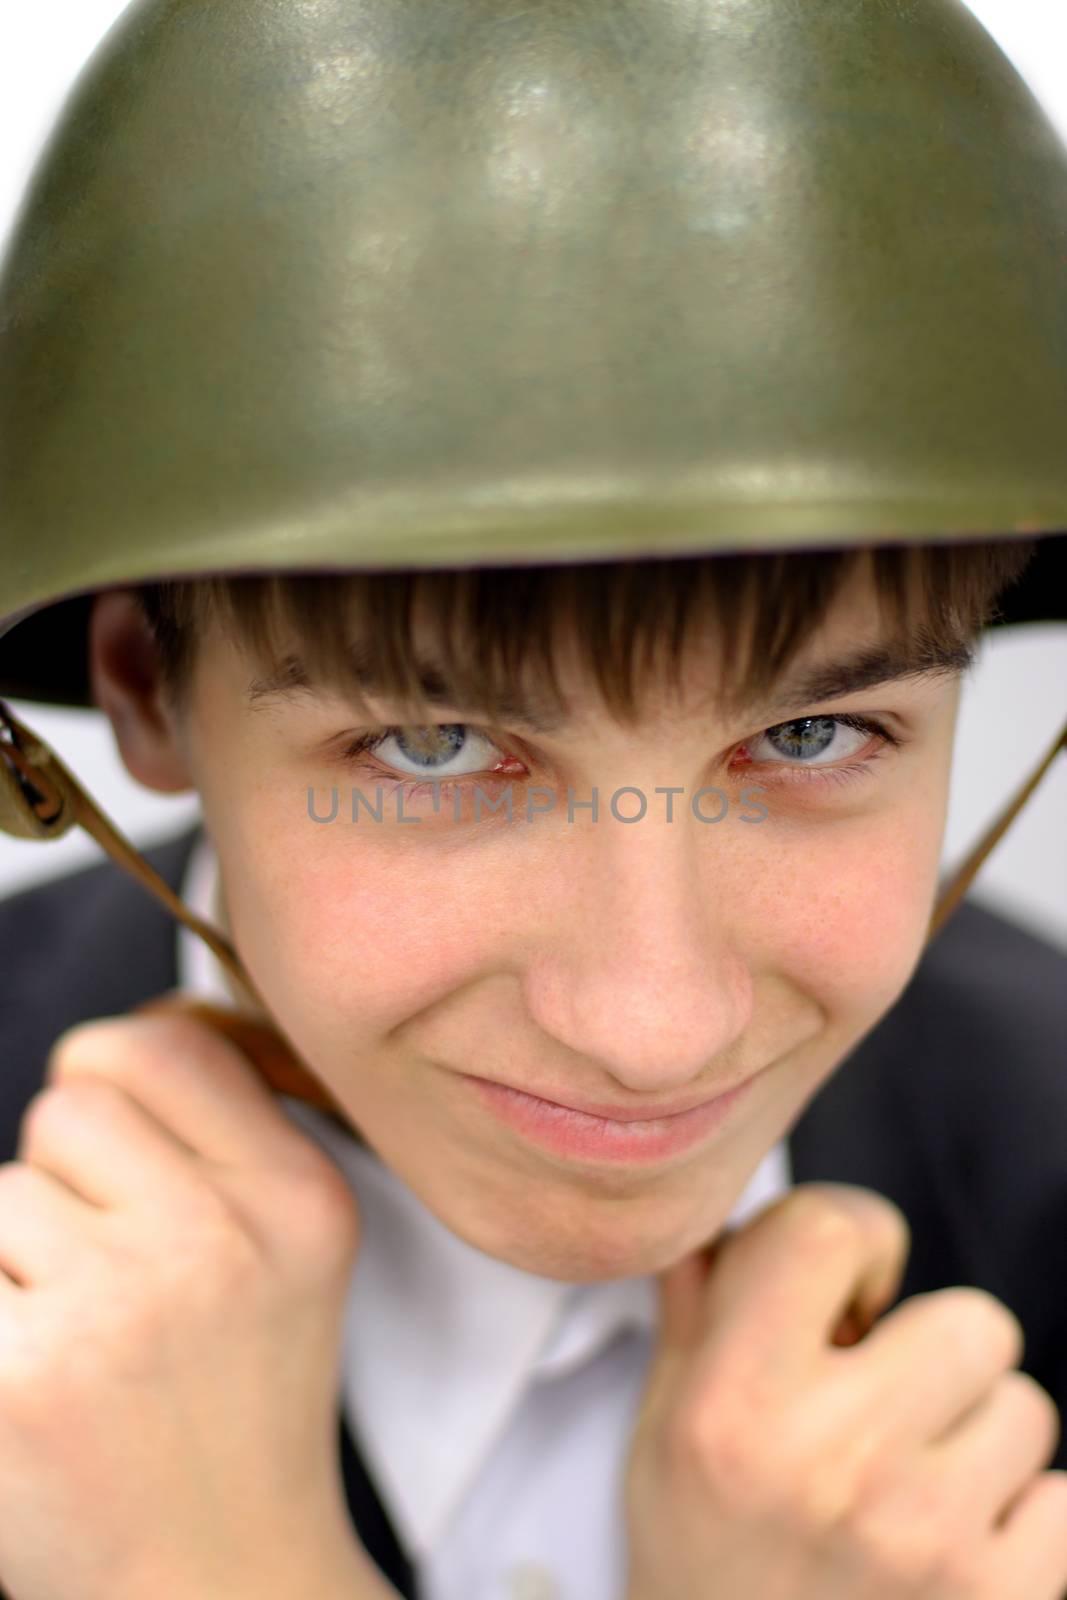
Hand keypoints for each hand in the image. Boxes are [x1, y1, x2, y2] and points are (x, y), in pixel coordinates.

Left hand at [0, 1007, 383, 1599]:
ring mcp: (119, 1310)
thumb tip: (107, 1050)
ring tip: (74, 1343)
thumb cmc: (237, 1404)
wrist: (219, 1580)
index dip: (108, 1084)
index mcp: (295, 1194)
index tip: (112, 1156)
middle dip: (62, 1181)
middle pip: (65, 1111)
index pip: (155, 1047)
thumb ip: (220, 1131)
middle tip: (102, 1280)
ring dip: (14, 1261)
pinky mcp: (19, 1381)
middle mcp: (221, 1239)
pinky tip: (33, 1388)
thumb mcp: (291, 1246)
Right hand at [623, 1182, 1066, 1599]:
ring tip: (914, 1479)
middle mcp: (833, 1459)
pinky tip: (952, 1539)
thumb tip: (731, 1222)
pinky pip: (1062, 1499)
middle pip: (970, 1319)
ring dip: (979, 1434)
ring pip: (1027, 1406)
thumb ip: (700, 1310)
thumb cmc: (702, 1563)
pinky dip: (1021, 1516)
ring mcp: (926, 1535)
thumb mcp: (663, 1429)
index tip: (846, 1291)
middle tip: (886, 1399)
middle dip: (934, 1350)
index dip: (855, 1238)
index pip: (832, 1229)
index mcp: (735, 1402)